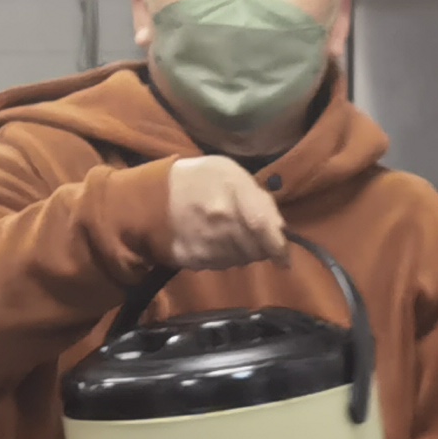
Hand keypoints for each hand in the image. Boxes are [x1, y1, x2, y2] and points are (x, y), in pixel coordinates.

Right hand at [162, 155, 288, 269]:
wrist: (152, 195)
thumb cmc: (199, 178)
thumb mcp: (231, 172)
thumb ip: (259, 198)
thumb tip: (279, 229)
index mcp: (231, 194)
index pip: (264, 227)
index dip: (278, 246)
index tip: (285, 258)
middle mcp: (220, 223)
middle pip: (255, 249)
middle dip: (261, 247)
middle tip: (255, 238)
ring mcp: (206, 243)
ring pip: (241, 260)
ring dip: (244, 253)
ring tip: (233, 236)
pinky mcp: (193, 259)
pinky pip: (222, 265)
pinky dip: (226, 257)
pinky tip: (218, 243)